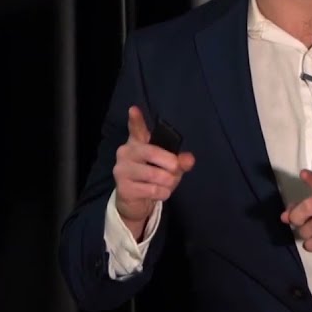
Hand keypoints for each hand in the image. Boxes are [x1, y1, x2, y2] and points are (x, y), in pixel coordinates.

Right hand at [113, 106, 194, 237]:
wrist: (135, 202)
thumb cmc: (153, 179)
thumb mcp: (169, 168)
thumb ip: (179, 162)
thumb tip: (189, 159)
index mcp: (137, 143)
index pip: (136, 129)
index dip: (135, 119)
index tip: (134, 109)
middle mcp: (126, 152)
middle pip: (151, 152)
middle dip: (170, 163)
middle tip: (176, 169)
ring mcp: (122, 170)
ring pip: (154, 174)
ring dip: (168, 182)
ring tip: (166, 185)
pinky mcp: (123, 187)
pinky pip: (151, 189)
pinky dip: (162, 193)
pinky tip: (158, 193)